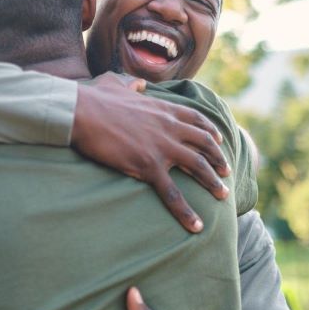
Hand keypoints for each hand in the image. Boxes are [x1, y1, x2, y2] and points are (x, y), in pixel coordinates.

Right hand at [72, 73, 230, 232]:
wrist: (81, 113)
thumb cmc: (94, 98)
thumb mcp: (116, 83)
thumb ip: (131, 84)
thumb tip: (137, 84)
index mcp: (163, 109)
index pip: (196, 119)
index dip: (210, 131)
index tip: (219, 139)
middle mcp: (169, 127)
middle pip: (204, 144)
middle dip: (219, 158)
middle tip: (227, 171)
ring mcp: (161, 147)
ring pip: (198, 167)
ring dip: (213, 182)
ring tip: (223, 195)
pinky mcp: (148, 166)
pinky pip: (172, 193)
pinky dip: (186, 212)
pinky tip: (196, 226)